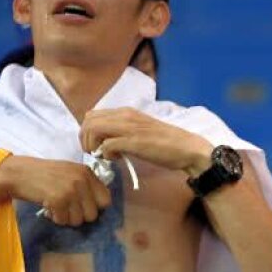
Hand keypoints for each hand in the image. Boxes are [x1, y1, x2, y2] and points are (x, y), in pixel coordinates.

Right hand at [0, 155, 110, 226]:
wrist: (17, 173)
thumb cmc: (42, 174)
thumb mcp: (69, 173)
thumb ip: (86, 186)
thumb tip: (100, 207)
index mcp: (87, 172)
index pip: (106, 200)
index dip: (94, 207)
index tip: (81, 206)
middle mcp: (82, 180)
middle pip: (93, 214)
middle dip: (79, 216)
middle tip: (65, 208)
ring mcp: (71, 190)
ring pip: (78, 220)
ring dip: (66, 218)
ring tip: (56, 207)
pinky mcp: (58, 199)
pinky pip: (63, 220)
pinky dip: (55, 218)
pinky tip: (48, 208)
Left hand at [80, 108, 212, 174]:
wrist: (187, 148)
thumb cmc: (166, 142)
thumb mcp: (141, 130)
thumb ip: (124, 131)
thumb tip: (107, 141)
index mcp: (126, 112)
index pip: (93, 114)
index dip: (87, 131)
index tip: (94, 145)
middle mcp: (125, 115)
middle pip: (89, 120)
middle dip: (85, 138)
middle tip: (94, 152)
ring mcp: (129, 127)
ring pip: (94, 129)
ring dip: (92, 145)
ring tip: (103, 155)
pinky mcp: (134, 141)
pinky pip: (107, 144)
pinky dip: (105, 153)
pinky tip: (115, 159)